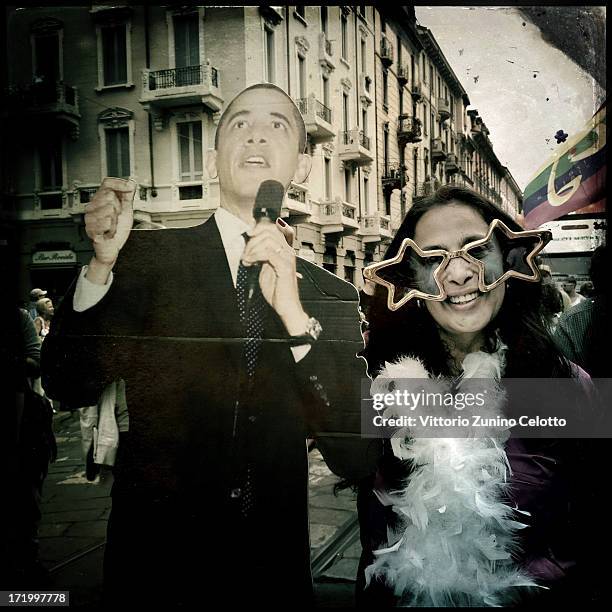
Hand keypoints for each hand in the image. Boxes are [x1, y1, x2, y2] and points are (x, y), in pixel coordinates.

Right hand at [85, 177, 135, 266]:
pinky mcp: (91, 229)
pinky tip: (109, 232)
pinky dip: (113, 229)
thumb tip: (131, 182)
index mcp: (100, 200)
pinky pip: (107, 223)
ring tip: (113, 225)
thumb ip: (127, 196)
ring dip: (116, 220)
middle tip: (116, 217)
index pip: (107, 183)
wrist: (111, 248)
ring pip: (109, 209)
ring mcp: (90, 218)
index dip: (119, 184)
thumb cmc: (117, 230)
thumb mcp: (126, 210)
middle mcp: (93, 207)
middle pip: (109, 195)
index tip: (129, 187)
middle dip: (119, 207)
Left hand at [241, 218, 307, 334]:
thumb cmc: (278, 291)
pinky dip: (255, 256)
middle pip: (270, 231)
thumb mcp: (266, 268)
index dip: (259, 228)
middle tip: (246, 253)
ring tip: (246, 260)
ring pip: (268, 240)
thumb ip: (262, 256)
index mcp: (284, 250)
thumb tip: (251, 246)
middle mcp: (288, 252)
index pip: (274, 228)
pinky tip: (250, 262)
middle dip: (253, 240)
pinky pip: (268, 253)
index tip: (249, 234)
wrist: (286, 306)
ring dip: (252, 249)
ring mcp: (287, 258)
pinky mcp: (284, 267)